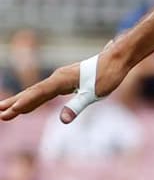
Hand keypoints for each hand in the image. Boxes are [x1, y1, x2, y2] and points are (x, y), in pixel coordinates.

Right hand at [0, 44, 124, 123]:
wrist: (117, 59)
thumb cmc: (107, 75)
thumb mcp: (93, 94)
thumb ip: (76, 107)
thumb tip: (63, 120)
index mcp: (61, 80)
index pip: (38, 94)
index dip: (24, 103)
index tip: (11, 111)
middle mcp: (57, 78)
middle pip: (32, 92)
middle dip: (15, 104)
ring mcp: (60, 79)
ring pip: (36, 92)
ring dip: (21, 102)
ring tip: (5, 110)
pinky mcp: (66, 81)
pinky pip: (46, 92)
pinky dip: (35, 100)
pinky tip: (27, 106)